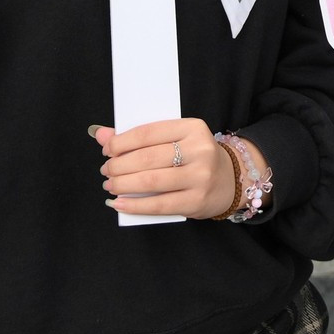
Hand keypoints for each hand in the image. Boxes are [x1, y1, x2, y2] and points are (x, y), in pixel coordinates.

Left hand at [95, 119, 247, 219]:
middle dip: (119, 166)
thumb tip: (101, 134)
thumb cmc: (195, 157)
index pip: (149, 133)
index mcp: (193, 128)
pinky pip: (159, 205)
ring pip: (150, 181)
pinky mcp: (196, 201)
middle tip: (106, 171)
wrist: (232, 179)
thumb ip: (140, 136)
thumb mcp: (175, 139)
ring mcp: (200, 177)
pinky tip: (119, 203)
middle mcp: (199, 150)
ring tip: (110, 185)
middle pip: (147, 158)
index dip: (122, 142)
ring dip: (122, 185)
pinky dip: (134, 205)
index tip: (107, 150)